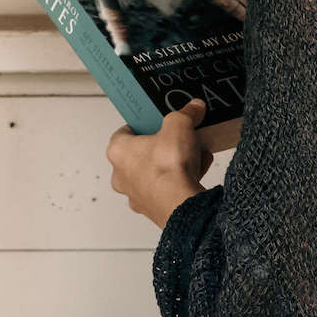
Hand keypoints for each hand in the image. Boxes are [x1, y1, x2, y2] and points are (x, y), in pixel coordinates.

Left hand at [106, 103, 213, 228]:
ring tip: (195, 155)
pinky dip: (181, 180)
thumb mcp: (179, 125)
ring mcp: (136, 194)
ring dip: (174, 164)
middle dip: (164, 145)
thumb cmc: (167, 168)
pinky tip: (198, 172)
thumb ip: (186, 113)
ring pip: (156, 173)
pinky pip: (167, 189)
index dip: (144, 124)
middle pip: (142, 154)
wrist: (180, 203)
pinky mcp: (153, 209)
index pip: (124, 132)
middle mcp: (121, 176)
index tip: (158, 121)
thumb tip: (193, 107)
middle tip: (179, 138)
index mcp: (118, 151)